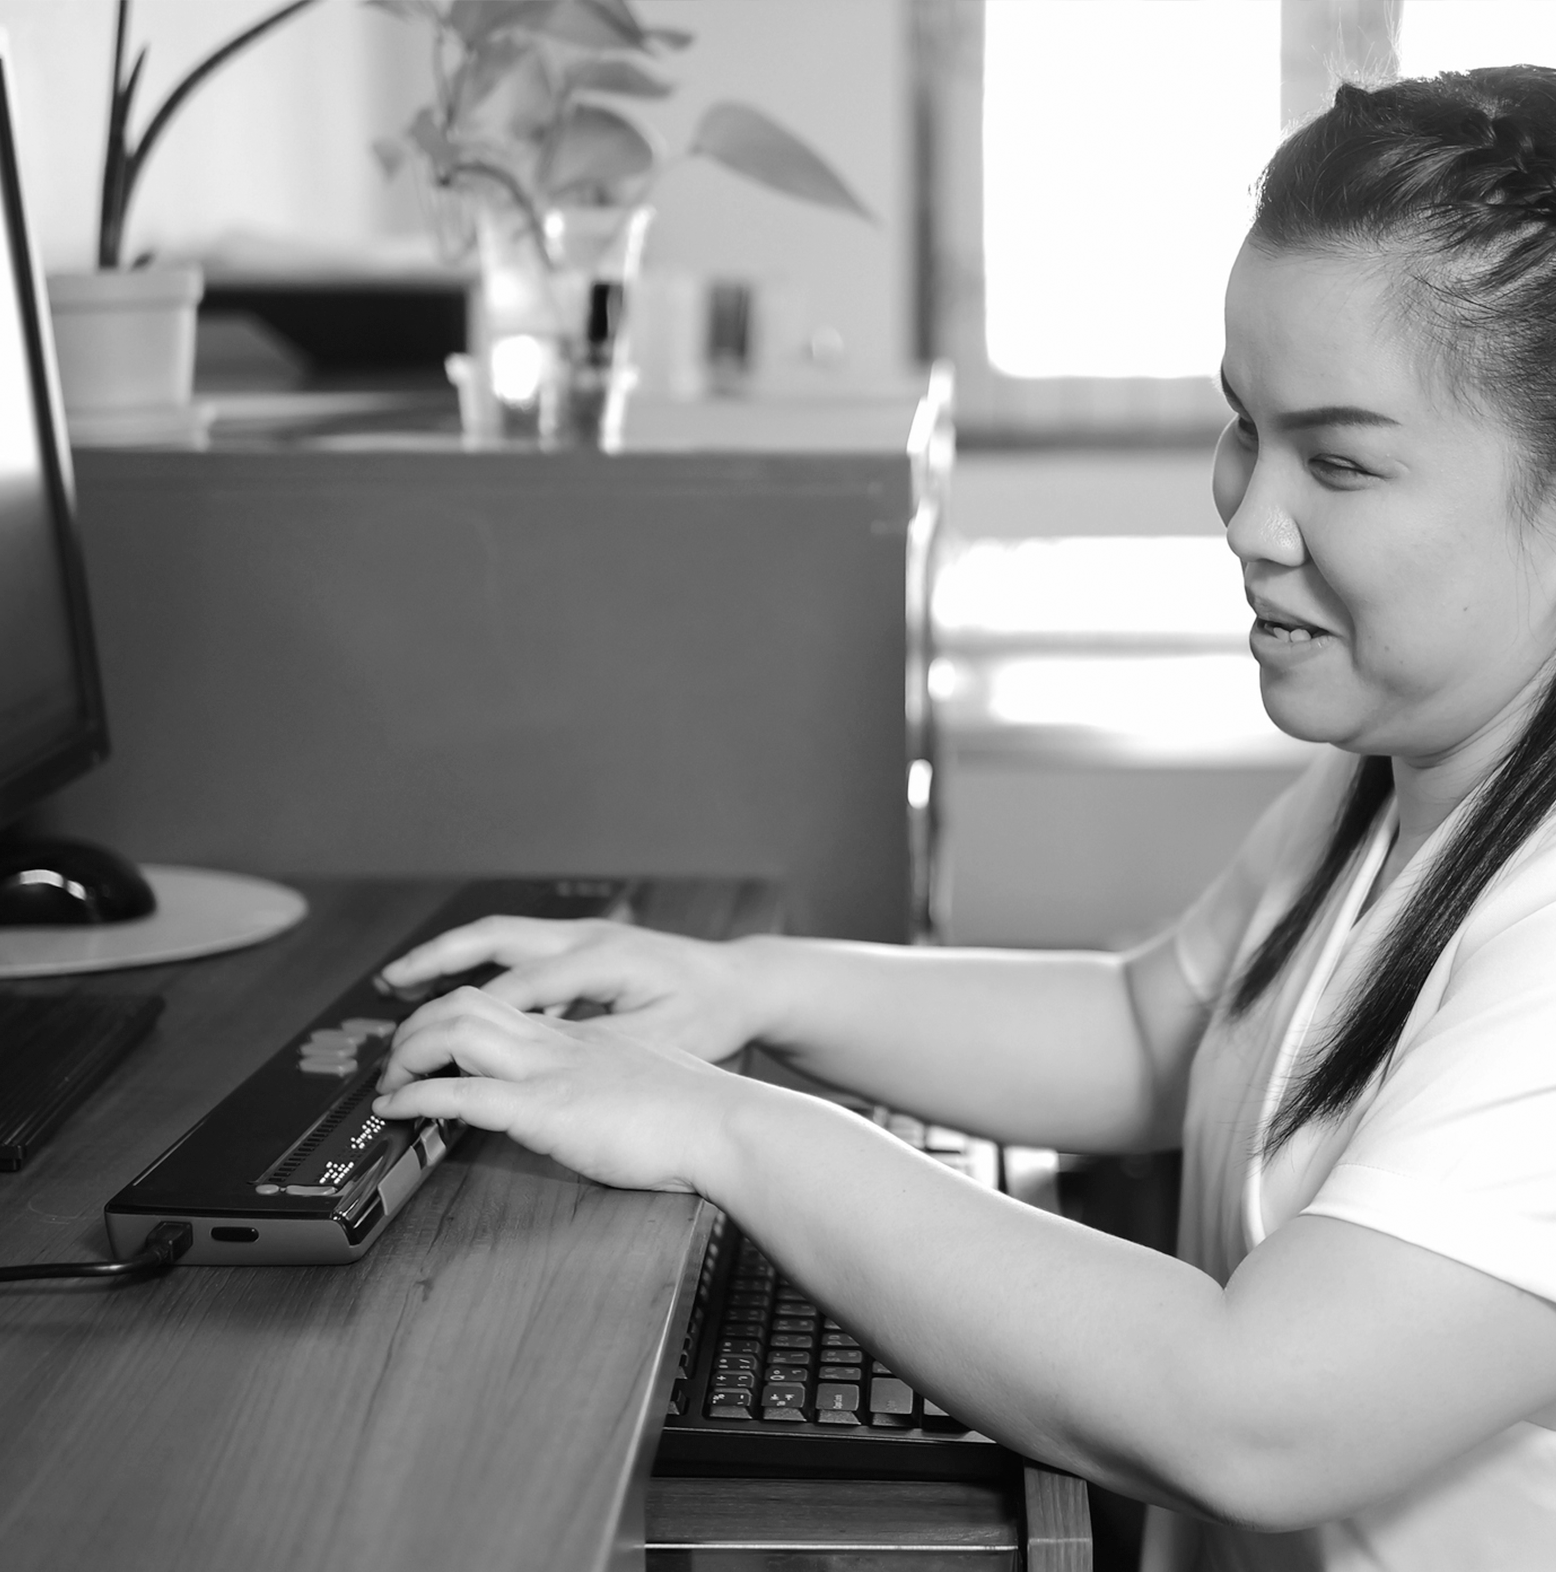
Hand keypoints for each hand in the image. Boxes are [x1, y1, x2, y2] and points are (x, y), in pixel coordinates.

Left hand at [373, 986, 747, 1191]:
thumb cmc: (699, 1114)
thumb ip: (610, 1084)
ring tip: (389, 1083)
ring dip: (408, 1053)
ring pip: (455, 1030)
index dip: (453, 1016)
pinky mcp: (545, 1110)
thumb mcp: (645, 1083)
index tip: (430, 1041)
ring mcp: (550, 1070)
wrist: (727, 1124)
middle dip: (416, 1025)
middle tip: (394, 1061)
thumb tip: (591, 1107)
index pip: (503, 1004)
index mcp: (582, 1036)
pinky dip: (418, 1098)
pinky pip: (463, 1092)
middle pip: (467, 1001)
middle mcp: (559, 1042)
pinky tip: (398, 1111)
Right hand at [377, 916, 765, 1062]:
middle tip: (390, 981)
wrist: (744, 984)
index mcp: (601, 960)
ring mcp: (584, 936)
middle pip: (495, 938)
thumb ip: (599, 1047)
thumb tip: (539, 1060)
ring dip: (452, 955)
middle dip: (438, 957)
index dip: (468, 1021)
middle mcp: (585, 938)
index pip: (518, 988)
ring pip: (502, 936)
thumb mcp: (661, 1039)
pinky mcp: (585, 947)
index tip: (429, 1049)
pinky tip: (459, 994)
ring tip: (402, 979)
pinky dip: (481, 965)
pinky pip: (520, 949)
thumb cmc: (710, 1015)